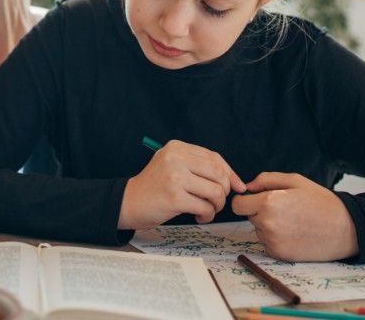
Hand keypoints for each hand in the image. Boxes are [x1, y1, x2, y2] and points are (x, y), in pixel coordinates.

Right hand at [118, 141, 245, 229]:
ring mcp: (174, 177)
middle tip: (216, 201)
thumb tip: (236, 181)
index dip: (230, 174)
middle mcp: (175, 159)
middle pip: (218, 173)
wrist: (127, 202)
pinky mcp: (174, 198)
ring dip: (216, 205)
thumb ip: (199, 167)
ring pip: (215, 191)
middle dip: (224, 190)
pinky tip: (199, 217)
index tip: (237, 186)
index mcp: (176, 148)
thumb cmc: (154, 187)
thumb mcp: (172, 166)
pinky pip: (205, 207)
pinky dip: (207, 215)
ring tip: (207, 210)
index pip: (214, 158)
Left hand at [231, 172, 358, 261]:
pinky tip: (295, 233)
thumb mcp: (295, 181)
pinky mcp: (280, 254)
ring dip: (269, 226)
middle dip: (260, 211)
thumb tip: (247, 187)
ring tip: (294, 221)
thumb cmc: (321, 202)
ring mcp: (273, 241)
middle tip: (285, 209)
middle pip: (249, 217)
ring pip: (259, 231)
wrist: (346, 228)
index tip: (255, 200)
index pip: (237, 205)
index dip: (245, 201)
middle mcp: (267, 224)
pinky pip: (268, 244)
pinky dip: (277, 239)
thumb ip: (266, 180)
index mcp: (269, 203)